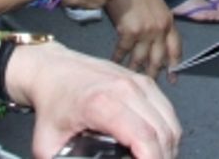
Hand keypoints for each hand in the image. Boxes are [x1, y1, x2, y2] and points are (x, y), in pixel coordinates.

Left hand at [10, 44, 181, 158]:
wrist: (51, 69)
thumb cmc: (52, 103)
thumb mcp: (48, 145)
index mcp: (102, 104)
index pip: (143, 138)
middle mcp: (125, 89)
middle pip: (162, 133)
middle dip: (163, 158)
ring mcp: (137, 82)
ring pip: (170, 122)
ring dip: (168, 147)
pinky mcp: (143, 80)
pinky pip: (167, 110)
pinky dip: (167, 131)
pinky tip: (157, 144)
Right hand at [105, 0, 180, 77]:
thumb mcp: (154, 4)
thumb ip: (156, 22)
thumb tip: (151, 41)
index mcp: (168, 20)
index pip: (175, 47)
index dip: (174, 64)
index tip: (173, 77)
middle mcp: (160, 28)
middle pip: (159, 58)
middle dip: (154, 73)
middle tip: (150, 83)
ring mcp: (146, 32)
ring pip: (141, 59)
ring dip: (135, 69)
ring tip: (131, 77)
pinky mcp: (130, 32)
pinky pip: (123, 52)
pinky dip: (117, 59)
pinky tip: (113, 63)